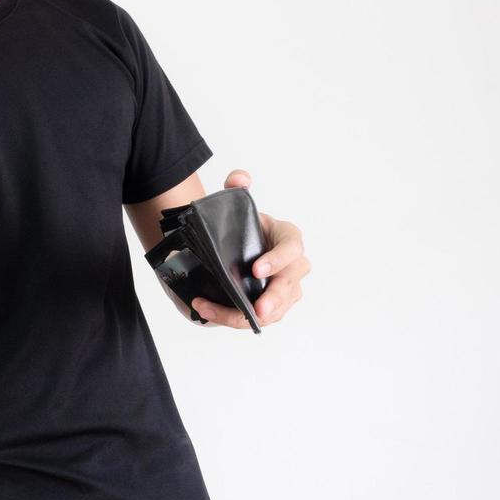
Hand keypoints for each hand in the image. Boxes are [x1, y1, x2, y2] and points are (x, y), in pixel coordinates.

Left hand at [190, 169, 308, 329]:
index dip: (277, 260)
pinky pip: (254, 319)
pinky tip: (205, 309)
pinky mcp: (271, 308)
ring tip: (214, 311)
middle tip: (257, 310)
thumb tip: (239, 180)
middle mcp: (294, 268)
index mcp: (289, 239)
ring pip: (274, 311)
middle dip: (273, 300)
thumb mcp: (240, 207)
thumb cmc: (247, 230)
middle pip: (288, 287)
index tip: (256, 268)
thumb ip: (238, 189)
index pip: (291, 250)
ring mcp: (285, 291)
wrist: (237, 248)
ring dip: (244, 316)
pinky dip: (229, 316)